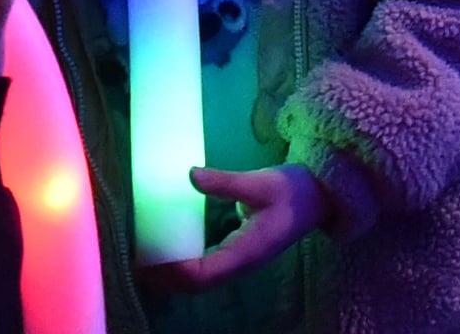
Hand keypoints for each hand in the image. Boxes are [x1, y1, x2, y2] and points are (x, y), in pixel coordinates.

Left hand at [140, 165, 328, 293]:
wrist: (323, 197)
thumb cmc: (295, 190)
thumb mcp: (261, 182)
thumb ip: (225, 183)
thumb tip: (190, 175)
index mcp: (247, 252)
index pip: (204, 274)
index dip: (174, 272)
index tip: (148, 260)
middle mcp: (242, 263)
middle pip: (198, 284)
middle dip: (167, 279)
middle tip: (137, 263)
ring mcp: (241, 260)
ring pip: (202, 279)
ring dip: (174, 274)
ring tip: (147, 260)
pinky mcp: (240, 252)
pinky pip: (208, 267)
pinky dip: (186, 264)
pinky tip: (171, 249)